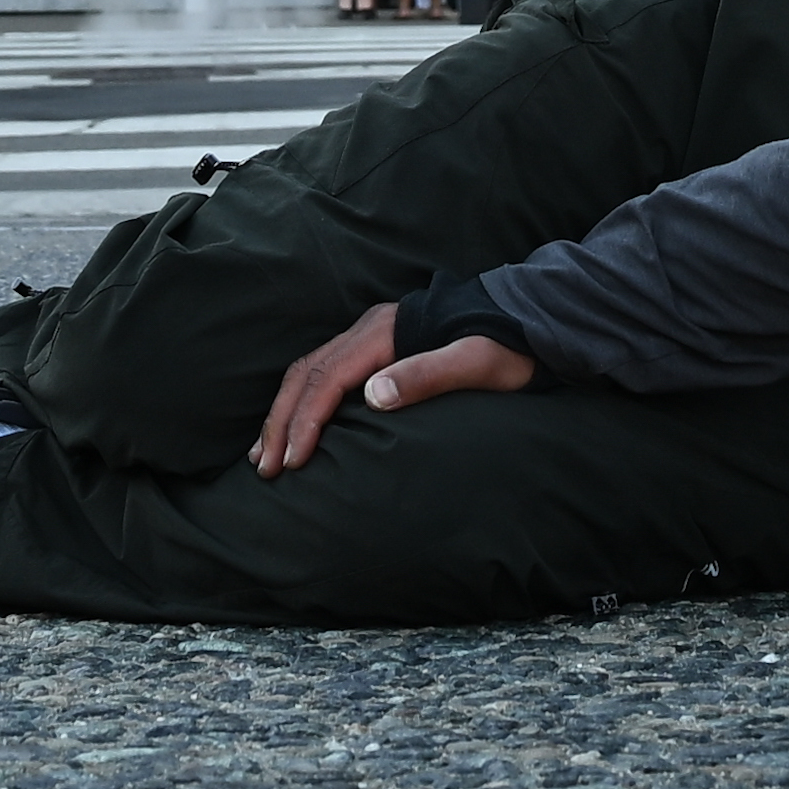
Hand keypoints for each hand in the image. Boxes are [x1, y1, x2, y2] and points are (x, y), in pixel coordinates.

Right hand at [252, 304, 532, 473]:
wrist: (524, 319)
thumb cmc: (504, 347)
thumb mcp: (476, 363)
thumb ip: (428, 374)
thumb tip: (374, 395)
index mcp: (385, 334)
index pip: (329, 377)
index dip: (307, 419)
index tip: (294, 460)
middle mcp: (369, 332)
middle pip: (308, 374)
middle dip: (283, 421)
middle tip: (266, 468)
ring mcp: (370, 339)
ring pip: (309, 373)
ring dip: (285, 413)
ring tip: (265, 455)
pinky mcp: (375, 351)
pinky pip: (323, 375)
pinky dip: (301, 403)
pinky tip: (295, 429)